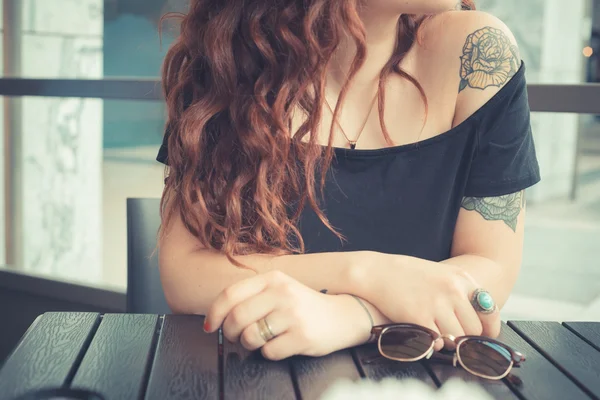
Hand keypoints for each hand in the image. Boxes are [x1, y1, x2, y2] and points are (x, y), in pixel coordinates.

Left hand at [204, 271, 369, 359]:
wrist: (343, 315)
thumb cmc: (304, 306)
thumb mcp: (279, 289)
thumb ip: (251, 296)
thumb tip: (217, 317)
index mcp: (272, 279)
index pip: (230, 294)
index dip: (214, 313)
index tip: (210, 326)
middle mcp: (282, 293)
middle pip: (236, 318)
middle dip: (230, 333)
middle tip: (236, 337)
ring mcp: (293, 314)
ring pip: (250, 337)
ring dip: (250, 345)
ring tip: (263, 339)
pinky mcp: (302, 336)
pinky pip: (269, 352)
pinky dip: (270, 353)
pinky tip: (281, 344)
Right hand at [356, 256, 500, 348]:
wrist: (376, 272)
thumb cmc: (407, 274)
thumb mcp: (441, 274)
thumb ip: (461, 292)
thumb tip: (478, 320)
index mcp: (461, 278)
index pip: (489, 310)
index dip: (489, 328)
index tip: (484, 336)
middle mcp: (453, 291)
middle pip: (474, 329)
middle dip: (465, 336)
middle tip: (452, 334)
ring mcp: (437, 304)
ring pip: (457, 339)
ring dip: (449, 341)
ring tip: (437, 334)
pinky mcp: (420, 317)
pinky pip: (438, 342)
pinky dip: (434, 343)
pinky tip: (426, 335)